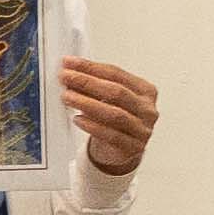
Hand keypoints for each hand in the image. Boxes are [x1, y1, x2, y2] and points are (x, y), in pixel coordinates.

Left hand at [61, 57, 159, 176]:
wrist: (118, 151)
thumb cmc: (113, 121)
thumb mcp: (106, 100)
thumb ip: (92, 86)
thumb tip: (70, 73)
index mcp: (145, 91)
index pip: (116, 74)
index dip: (91, 67)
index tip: (70, 62)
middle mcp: (147, 109)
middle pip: (117, 92)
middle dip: (87, 82)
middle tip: (66, 77)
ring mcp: (143, 130)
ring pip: (115, 114)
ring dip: (87, 103)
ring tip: (67, 97)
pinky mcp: (133, 148)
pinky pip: (112, 136)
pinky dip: (92, 126)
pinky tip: (78, 119)